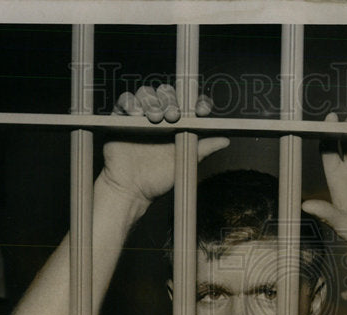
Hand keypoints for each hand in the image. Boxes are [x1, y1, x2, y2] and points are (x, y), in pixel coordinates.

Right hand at [101, 84, 228, 201]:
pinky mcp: (121, 117)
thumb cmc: (158, 179)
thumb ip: (203, 148)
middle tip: (173, 116)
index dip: (197, 102)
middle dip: (171, 100)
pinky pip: (125, 100)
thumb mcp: (184, 162)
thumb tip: (226, 139)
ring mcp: (140, 115)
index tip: (202, 110)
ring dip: (152, 101)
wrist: (132, 190)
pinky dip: (131, 103)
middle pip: (167, 93)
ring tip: (155, 119)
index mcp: (177, 124)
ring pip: (147, 93)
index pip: (189, 104)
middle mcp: (160, 116)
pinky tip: (136, 114)